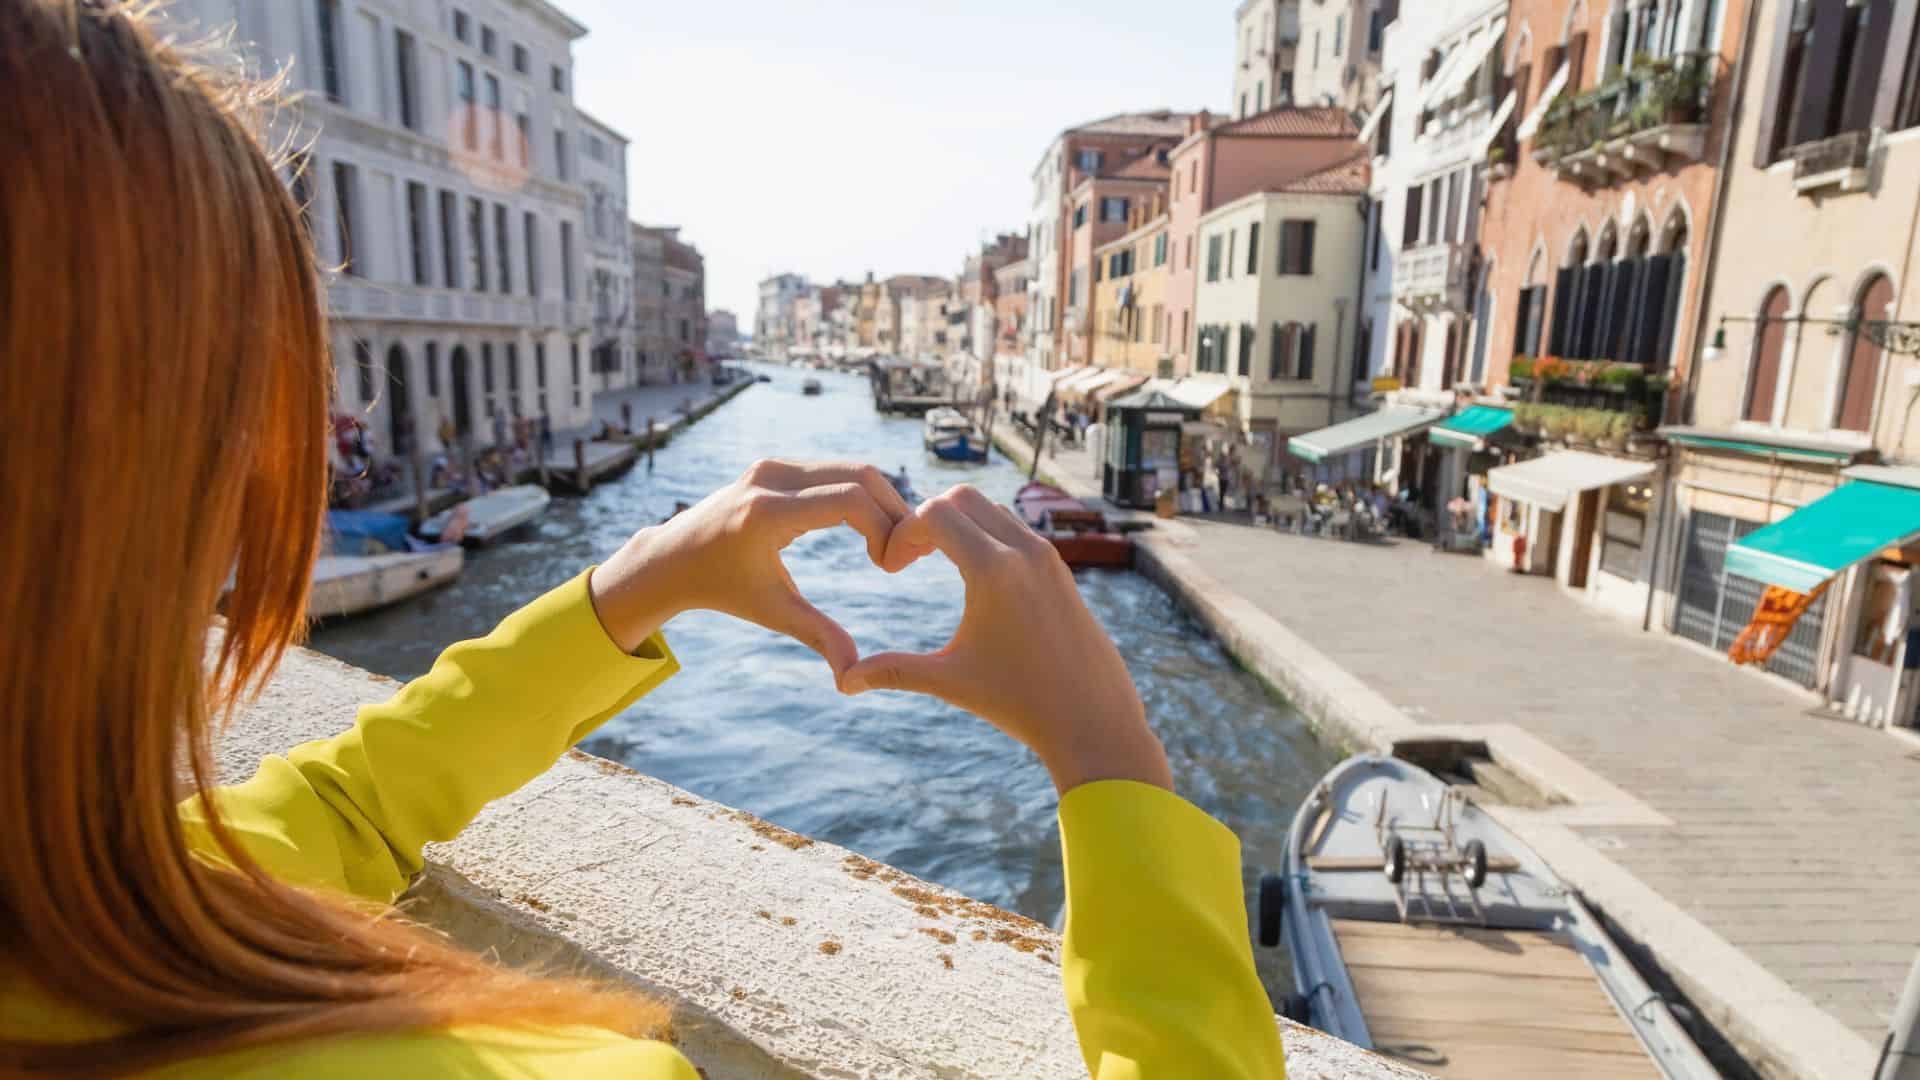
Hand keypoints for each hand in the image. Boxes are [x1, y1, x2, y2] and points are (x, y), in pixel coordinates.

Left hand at [588, 460, 910, 673]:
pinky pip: (833, 470)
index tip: (889, 567)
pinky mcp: (777, 464)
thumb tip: (854, 676)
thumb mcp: (772, 612)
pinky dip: (861, 494)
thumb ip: (817, 636)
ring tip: (892, 544)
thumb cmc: (724, 590)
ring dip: (881, 501)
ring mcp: (773, 465)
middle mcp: (771, 477)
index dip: (885, 528)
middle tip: (906, 552)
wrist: (673, 558)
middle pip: (860, 475)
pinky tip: (871, 529)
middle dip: (894, 510)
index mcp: (767, 514)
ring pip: (851, 468)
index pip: (849, 501)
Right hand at [839, 486, 1170, 795]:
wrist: (1093, 720)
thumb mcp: (950, 681)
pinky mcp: (1060, 568)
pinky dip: (986, 535)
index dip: (901, 533)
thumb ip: (893, 671)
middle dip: (927, 517)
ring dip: (958, 523)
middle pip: (961, 497)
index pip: (933, 513)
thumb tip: (842, 683)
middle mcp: (1024, 551)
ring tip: (934, 561)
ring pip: (991, 508)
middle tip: (908, 557)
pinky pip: (1015, 528)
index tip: (890, 568)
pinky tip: (970, 574)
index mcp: (993, 570)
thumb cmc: (1019, 703)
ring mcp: (1047, 556)